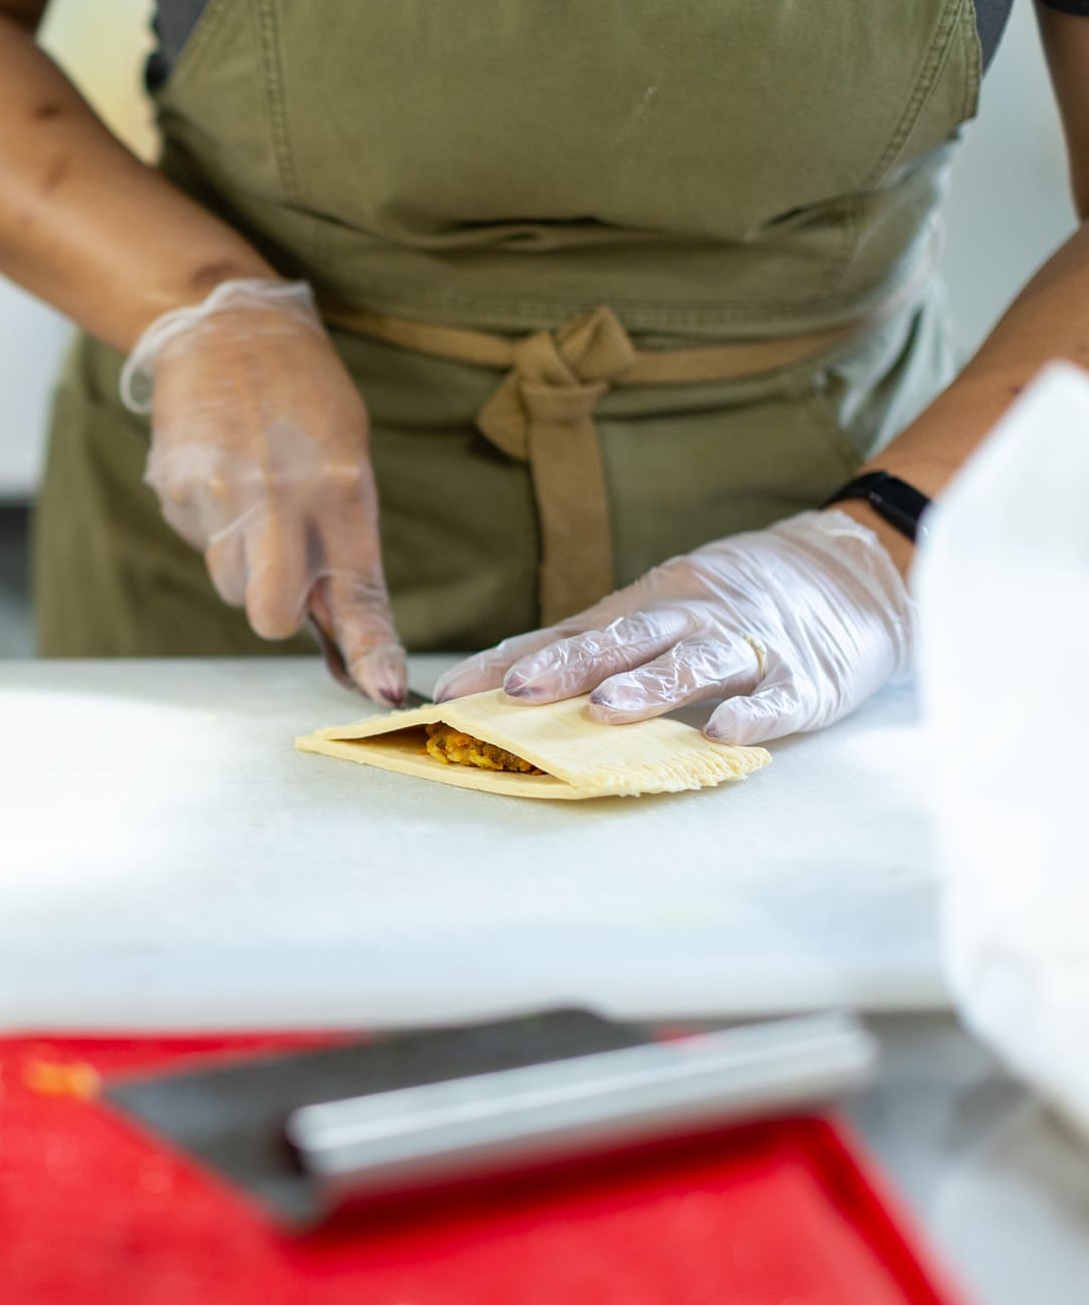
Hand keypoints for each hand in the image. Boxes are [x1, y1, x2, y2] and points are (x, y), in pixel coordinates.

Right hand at [123, 279, 407, 704]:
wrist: (226, 323)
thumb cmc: (300, 391)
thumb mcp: (347, 450)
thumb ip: (343, 533)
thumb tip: (337, 617)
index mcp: (340, 487)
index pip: (359, 592)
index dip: (372, 652)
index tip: (382, 690)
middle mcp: (280, 497)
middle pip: (268, 617)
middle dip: (274, 608)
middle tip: (279, 567)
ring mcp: (220, 495)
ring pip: (229, 583)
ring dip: (241, 560)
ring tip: (249, 494)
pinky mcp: (175, 487)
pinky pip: (196, 539)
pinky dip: (208, 521)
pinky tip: (219, 471)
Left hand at [432, 511, 913, 744]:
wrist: (852, 569)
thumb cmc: (732, 601)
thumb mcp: (654, 610)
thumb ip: (586, 644)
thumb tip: (497, 675)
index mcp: (645, 609)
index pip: (565, 635)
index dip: (509, 661)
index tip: (452, 691)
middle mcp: (688, 621)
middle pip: (623, 640)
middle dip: (568, 665)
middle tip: (519, 690)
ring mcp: (748, 646)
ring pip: (693, 662)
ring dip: (649, 687)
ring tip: (605, 711)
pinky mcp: (806, 678)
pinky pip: (777, 696)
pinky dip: (752, 714)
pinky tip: (722, 734)